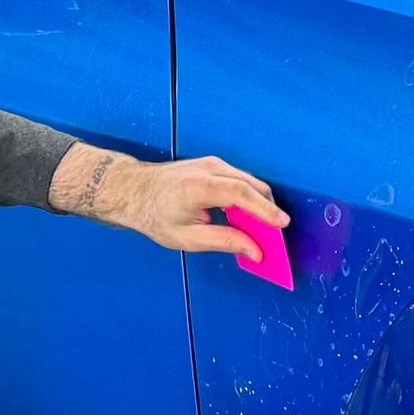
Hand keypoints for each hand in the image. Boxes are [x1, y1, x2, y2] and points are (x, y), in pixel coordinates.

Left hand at [51, 145, 288, 258]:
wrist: (132, 190)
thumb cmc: (153, 214)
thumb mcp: (186, 238)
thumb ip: (223, 242)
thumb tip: (255, 251)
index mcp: (198, 187)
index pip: (241, 194)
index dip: (264, 210)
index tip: (281, 224)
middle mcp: (208, 169)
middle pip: (251, 186)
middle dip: (267, 211)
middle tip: (276, 237)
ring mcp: (212, 163)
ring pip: (249, 182)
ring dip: (260, 205)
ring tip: (264, 231)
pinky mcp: (214, 165)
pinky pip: (240, 180)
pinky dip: (249, 198)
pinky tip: (249, 218)